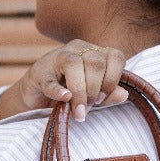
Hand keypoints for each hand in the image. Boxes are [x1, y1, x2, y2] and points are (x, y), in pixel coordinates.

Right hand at [0, 41, 127, 122]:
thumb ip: (108, 94)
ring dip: (80, 91)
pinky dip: (58, 90)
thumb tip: (124, 94)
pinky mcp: (39, 72)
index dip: (113, 79)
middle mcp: (78, 49)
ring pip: (74, 64)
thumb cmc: (69, 92)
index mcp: (95, 52)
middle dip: (95, 89)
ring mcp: (56, 57)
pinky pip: (50, 80)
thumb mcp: (92, 93)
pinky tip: (65, 98)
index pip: (115, 56)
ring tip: (78, 111)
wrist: (35, 95)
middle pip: (96, 62)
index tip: (104, 97)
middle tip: (90, 106)